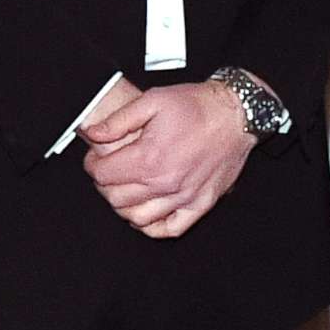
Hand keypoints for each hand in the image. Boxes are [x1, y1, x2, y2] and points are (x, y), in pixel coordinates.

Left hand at [81, 81, 254, 238]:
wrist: (237, 115)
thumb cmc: (198, 106)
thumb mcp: (153, 100)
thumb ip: (118, 120)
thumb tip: (93, 133)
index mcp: (149, 158)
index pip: (104, 175)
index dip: (92, 166)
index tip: (96, 160)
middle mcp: (165, 182)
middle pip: (116, 199)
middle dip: (105, 185)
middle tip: (109, 172)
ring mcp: (184, 196)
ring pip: (139, 218)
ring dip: (124, 207)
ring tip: (126, 190)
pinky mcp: (201, 203)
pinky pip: (171, 228)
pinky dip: (153, 226)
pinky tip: (147, 213)